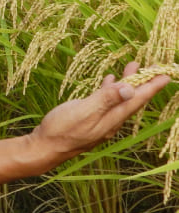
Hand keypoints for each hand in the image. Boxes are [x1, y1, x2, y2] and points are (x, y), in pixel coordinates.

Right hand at [30, 61, 169, 167]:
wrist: (46, 146)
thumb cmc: (62, 129)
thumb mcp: (83, 111)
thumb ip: (105, 99)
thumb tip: (129, 89)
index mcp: (111, 118)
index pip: (137, 100)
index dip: (152, 87)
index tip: (166, 74)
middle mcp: (111, 120)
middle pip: (133, 99)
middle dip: (145, 82)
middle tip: (156, 66)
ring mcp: (101, 119)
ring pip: (121, 98)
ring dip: (129, 83)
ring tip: (134, 67)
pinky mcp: (90, 117)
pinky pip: (108, 100)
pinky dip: (112, 88)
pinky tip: (110, 80)